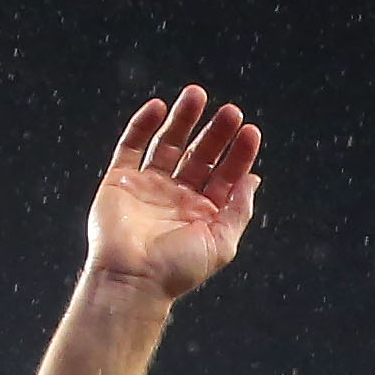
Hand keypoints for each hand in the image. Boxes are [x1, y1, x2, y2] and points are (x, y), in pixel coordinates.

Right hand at [83, 87, 263, 305]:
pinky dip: (143, 125)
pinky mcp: (120, 180)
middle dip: (215, 132)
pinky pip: (132, 146)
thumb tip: (254, 179)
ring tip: (196, 95)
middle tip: (230, 111)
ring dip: (182, 119)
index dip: (239, 153)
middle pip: (200, 154)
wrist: (133, 279)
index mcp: (204, 210)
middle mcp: (177, 195)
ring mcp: (148, 185)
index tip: (249, 131)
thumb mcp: (221, 242)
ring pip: (168, 143)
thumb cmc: (178, 269)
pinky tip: (159, 107)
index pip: (226, 174)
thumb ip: (238, 209)